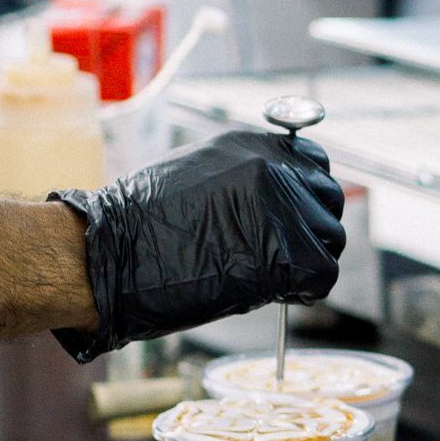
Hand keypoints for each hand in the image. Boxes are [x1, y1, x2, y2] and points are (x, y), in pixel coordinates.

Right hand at [52, 127, 346, 361]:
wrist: (110, 256)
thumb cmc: (138, 227)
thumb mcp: (196, 177)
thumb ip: (243, 182)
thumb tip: (278, 206)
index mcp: (251, 145)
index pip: (313, 162)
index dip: (307, 196)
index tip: (292, 221)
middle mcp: (273, 168)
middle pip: (327, 199)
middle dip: (312, 230)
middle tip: (282, 257)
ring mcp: (283, 207)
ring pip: (329, 239)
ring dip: (309, 262)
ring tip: (272, 278)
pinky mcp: (286, 252)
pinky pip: (322, 274)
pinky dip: (306, 290)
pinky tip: (278, 294)